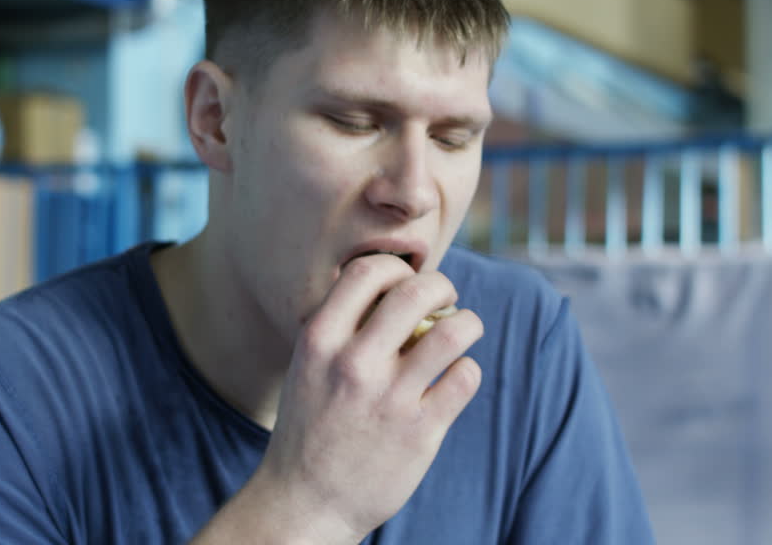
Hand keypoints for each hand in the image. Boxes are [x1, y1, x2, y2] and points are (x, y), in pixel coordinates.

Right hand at [247, 254, 484, 542]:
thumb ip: (343, 328)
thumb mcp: (308, 367)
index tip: (406, 282)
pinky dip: (466, 369)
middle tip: (445, 298)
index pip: (367, 272)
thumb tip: (396, 290)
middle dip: (442, 286)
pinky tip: (454, 378)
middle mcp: (353, 364)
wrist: (304, 503)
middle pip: (417, 291)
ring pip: (454, 330)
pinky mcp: (420, 432)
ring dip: (467, 323)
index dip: (396, 268)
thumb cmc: (310, 427)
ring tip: (463, 330)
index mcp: (319, 341)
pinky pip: (465, 376)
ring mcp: (389, 398)